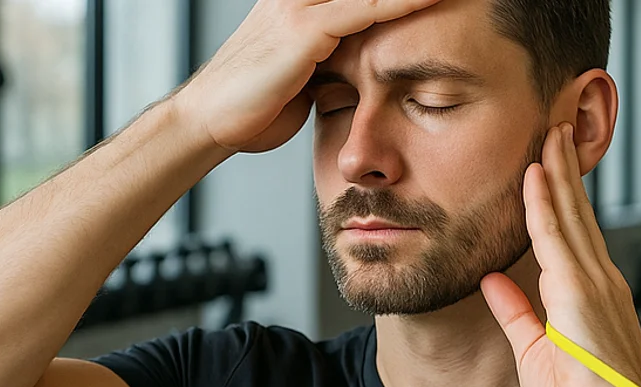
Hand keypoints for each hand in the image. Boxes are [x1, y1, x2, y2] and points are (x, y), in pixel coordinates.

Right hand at [172, 0, 442, 153]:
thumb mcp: (304, 75)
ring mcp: (301, 8)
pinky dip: (401, 5)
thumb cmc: (253, 105)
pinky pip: (365, 11)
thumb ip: (334, 61)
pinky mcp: (304, 31)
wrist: (210, 122)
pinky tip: (431, 1)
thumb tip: (362, 73)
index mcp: (301, 2)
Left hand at [481, 123, 640, 386]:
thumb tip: (491, 281)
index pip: (572, 236)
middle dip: (563, 171)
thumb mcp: (534, 351)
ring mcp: (594, 282)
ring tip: (548, 134)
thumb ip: (514, 313)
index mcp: (591, 297)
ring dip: (556, 173)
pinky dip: (545, 203)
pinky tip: (535, 175)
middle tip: (554, 131)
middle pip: (577, 214)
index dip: (560, 200)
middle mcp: (598, 281)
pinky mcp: (581, 290)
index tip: (547, 169)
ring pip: (569, 214)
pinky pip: (556, 237)